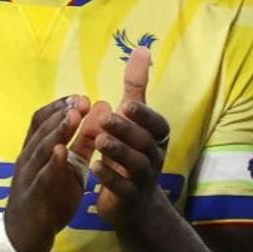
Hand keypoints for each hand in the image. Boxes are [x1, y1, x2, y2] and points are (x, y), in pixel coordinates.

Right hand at [3, 94, 92, 251]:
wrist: (24, 236)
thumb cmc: (48, 197)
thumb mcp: (70, 167)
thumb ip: (82, 143)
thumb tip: (98, 116)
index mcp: (35, 150)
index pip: (41, 120)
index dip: (59, 106)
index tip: (79, 96)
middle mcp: (28, 159)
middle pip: (41, 130)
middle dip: (61, 113)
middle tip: (81, 101)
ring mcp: (28, 177)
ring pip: (39, 148)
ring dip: (57, 131)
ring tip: (73, 117)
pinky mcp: (33, 196)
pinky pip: (41, 177)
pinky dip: (52, 163)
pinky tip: (62, 151)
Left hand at [92, 46, 172, 228]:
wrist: (134, 202)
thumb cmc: (132, 150)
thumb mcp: (135, 118)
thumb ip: (137, 86)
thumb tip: (143, 49)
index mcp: (157, 136)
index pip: (157, 123)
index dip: (144, 115)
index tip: (127, 104)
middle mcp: (155, 156)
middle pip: (145, 142)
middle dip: (126, 129)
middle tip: (106, 119)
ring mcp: (144, 179)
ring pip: (136, 164)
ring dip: (118, 151)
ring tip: (100, 141)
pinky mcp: (131, 198)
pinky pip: (124, 188)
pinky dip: (110, 178)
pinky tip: (95, 168)